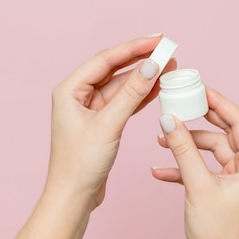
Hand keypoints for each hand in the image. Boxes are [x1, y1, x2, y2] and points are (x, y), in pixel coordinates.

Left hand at [46, 35, 175, 211]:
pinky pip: (124, 101)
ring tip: (169, 67)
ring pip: (121, 85)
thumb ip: (131, 94)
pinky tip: (158, 87)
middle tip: (167, 50)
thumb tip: (151, 66)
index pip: (106, 59)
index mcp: (70, 90)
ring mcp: (90, 109)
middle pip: (114, 69)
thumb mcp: (109, 125)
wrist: (74, 197)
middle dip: (141, 59)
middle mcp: (77, 95)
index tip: (158, 40)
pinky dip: (141, 95)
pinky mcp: (101, 122)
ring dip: (144, 77)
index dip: (134, 48)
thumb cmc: (80, 164)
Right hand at [152, 87, 238, 238]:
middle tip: (182, 104)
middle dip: (200, 121)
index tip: (200, 89)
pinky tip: (160, 170)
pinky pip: (205, 169)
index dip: (219, 104)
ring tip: (161, 140)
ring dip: (187, 146)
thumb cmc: (217, 233)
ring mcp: (238, 180)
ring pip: (212, 151)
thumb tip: (169, 120)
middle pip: (225, 134)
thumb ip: (183, 149)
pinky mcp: (224, 189)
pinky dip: (186, 167)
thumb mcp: (197, 185)